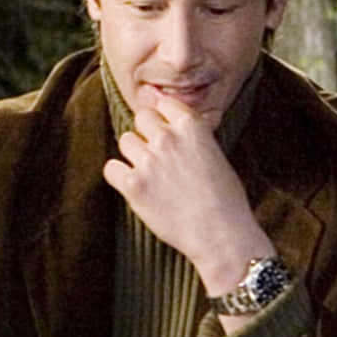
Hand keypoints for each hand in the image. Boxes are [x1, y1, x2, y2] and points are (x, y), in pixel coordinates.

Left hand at [102, 95, 270, 294]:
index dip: (164, 117)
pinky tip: (134, 186)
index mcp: (191, 126)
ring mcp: (148, 161)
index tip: (166, 129)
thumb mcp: (215, 154)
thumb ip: (191, 137)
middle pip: (141, 118)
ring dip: (134, 155)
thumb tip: (171, 126)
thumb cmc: (225, 199)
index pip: (163, 103)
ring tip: (150, 174)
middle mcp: (167, 138)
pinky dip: (119, 176)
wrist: (221, 234)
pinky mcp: (133, 185)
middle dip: (147, 133)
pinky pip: (111, 168)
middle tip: (157, 155)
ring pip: (125, 141)